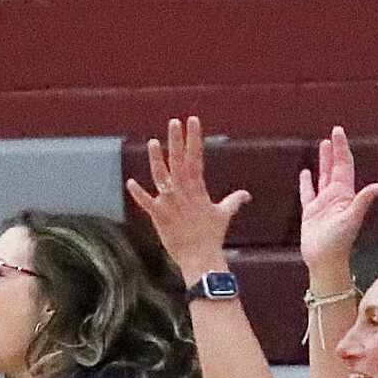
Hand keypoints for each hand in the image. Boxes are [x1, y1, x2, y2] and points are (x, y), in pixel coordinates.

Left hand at [125, 116, 251, 283]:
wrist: (200, 257)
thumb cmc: (212, 236)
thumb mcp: (223, 215)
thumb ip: (233, 201)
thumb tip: (246, 195)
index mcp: (197, 189)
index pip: (196, 158)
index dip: (193, 139)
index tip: (192, 121)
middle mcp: (183, 192)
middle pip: (179, 161)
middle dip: (177, 141)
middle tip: (174, 122)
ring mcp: (170, 202)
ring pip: (161, 176)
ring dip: (157, 159)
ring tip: (153, 142)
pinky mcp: (159, 215)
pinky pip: (146, 202)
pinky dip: (138, 194)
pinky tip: (130, 182)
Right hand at [296, 125, 377, 275]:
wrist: (325, 262)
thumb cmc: (339, 243)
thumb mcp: (352, 219)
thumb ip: (363, 201)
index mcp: (345, 195)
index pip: (344, 165)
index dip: (342, 148)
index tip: (338, 132)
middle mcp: (335, 197)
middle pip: (335, 167)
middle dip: (335, 150)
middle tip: (334, 133)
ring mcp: (323, 204)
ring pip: (322, 176)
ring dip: (323, 161)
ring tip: (323, 145)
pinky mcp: (310, 212)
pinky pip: (308, 192)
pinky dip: (306, 182)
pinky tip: (305, 173)